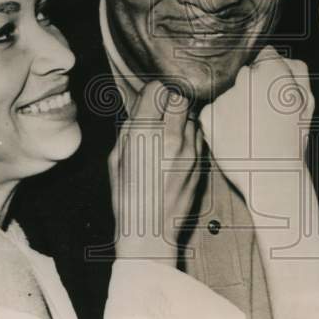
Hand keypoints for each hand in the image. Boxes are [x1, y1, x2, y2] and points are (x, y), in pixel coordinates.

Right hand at [110, 81, 199, 265]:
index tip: (149, 102)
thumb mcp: (117, 158)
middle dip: (170, 101)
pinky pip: (198, 134)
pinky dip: (189, 135)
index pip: (157, 89)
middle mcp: (170, 137)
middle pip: (179, 97)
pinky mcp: (200, 161)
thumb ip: (131, 127)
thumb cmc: (128, 195)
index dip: (152, 94)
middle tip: (161, 113)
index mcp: (144, 134)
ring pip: (191, 115)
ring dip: (181, 119)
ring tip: (168, 134)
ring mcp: (189, 149)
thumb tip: (141, 106)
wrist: (151, 229)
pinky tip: (177, 149)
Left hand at [199, 46, 313, 198]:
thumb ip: (295, 69)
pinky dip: (221, 119)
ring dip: (235, 102)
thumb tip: (278, 54)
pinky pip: (213, 109)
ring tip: (250, 127)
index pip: (264, 53)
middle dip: (251, 85)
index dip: (269, 70)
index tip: (271, 88)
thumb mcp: (307, 100)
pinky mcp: (208, 116)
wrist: (272, 177)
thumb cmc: (294, 138)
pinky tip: (236, 134)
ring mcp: (224, 96)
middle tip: (262, 112)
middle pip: (244, 71)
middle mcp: (244, 78)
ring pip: (227, 90)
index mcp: (272, 70)